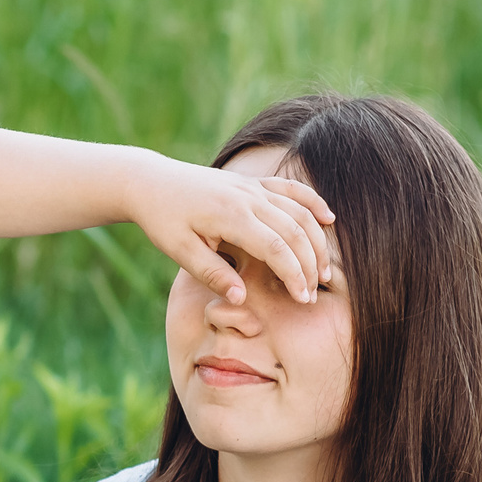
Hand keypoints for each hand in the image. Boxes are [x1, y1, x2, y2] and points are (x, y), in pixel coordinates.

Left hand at [124, 154, 333, 306]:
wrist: (151, 182)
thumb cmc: (163, 220)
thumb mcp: (179, 251)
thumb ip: (212, 274)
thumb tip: (241, 300)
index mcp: (231, 216)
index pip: (277, 248)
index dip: (295, 275)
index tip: (303, 299)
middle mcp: (248, 197)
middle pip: (296, 231)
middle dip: (311, 264)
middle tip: (315, 295)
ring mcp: (253, 187)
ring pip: (300, 211)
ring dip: (318, 241)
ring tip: (325, 271)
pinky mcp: (253, 183)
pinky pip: (291, 189)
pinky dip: (313, 203)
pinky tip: (329, 220)